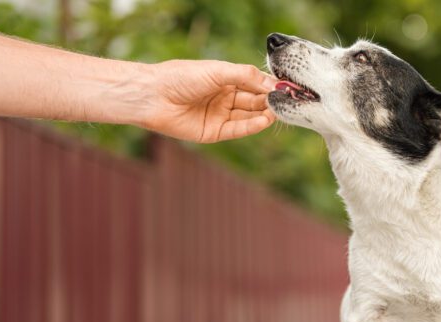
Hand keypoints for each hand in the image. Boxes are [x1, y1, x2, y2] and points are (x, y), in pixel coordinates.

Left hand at [141, 60, 276, 142]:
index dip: (269, 85)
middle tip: (285, 100)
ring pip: (248, 116)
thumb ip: (245, 76)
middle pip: (253, 100)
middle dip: (269, 100)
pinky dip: (252, 126)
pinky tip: (264, 120)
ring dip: (263, 113)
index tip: (286, 86)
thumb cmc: (181, 77)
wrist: (154, 96)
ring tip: (278, 110)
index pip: (254, 83)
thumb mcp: (218, 71)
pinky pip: (238, 130)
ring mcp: (220, 115)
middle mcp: (224, 98)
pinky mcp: (214, 132)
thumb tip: (271, 83)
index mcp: (225, 79)